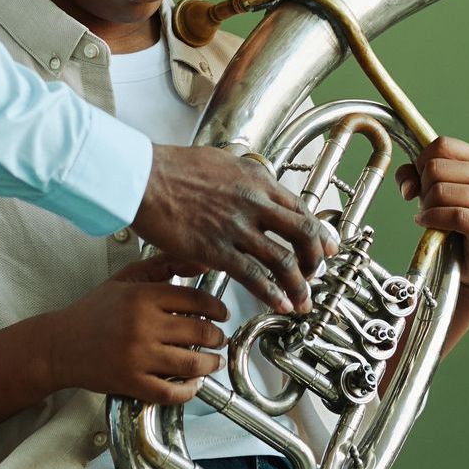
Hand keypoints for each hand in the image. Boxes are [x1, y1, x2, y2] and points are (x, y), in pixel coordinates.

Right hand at [41, 255, 230, 404]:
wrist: (59, 345)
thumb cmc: (94, 311)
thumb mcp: (126, 278)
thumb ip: (164, 265)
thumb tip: (202, 262)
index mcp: (142, 297)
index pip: (195, 301)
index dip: (217, 309)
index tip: (222, 315)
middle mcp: (141, 326)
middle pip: (199, 332)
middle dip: (217, 337)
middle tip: (220, 339)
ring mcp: (137, 356)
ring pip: (191, 363)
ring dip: (210, 363)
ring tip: (213, 361)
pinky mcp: (131, 382)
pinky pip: (171, 391)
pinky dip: (189, 390)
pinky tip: (194, 383)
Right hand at [129, 144, 333, 314]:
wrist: (143, 177)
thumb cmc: (173, 168)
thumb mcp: (221, 163)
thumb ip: (243, 179)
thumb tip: (253, 188)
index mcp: (257, 180)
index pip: (302, 209)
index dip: (319, 233)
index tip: (326, 248)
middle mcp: (254, 203)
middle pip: (303, 235)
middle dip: (315, 260)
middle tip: (315, 275)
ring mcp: (237, 227)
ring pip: (284, 260)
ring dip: (298, 285)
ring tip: (302, 302)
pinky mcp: (216, 249)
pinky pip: (253, 276)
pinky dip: (271, 294)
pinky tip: (279, 305)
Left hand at [395, 136, 468, 293]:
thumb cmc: (458, 220)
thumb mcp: (434, 190)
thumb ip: (413, 176)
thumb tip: (408, 186)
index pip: (441, 145)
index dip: (422, 162)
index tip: (421, 181)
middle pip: (435, 168)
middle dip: (423, 189)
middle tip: (429, 205)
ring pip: (439, 191)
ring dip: (427, 208)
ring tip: (432, 217)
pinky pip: (451, 215)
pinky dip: (433, 220)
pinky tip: (430, 226)